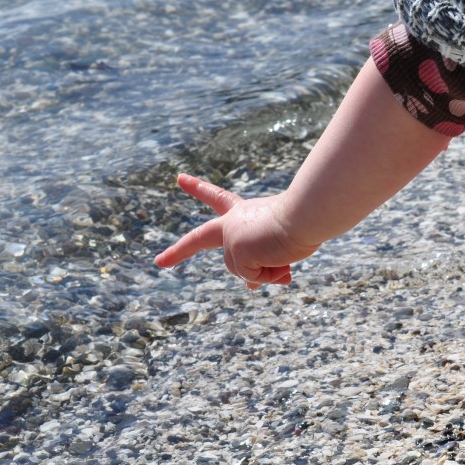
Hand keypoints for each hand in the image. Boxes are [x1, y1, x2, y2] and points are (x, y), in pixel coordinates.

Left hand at [154, 174, 320, 288]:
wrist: (305, 215)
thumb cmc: (303, 221)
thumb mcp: (280, 244)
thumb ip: (264, 264)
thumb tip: (253, 286)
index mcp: (243, 210)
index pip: (218, 197)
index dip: (199, 188)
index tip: (180, 179)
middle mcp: (232, 222)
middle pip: (201, 239)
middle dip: (178, 251)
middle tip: (159, 262)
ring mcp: (231, 238)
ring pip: (244, 272)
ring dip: (269, 270)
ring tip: (285, 253)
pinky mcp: (236, 253)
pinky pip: (254, 277)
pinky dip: (271, 274)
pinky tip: (282, 259)